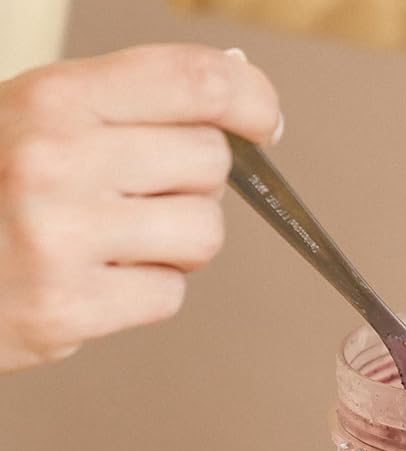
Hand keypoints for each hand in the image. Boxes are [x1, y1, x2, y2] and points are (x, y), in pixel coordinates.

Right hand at [0, 45, 281, 371]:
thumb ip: (127, 105)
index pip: (196, 81)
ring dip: (178, 244)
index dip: (251, 99)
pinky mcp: (67, 307)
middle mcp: (57, 160)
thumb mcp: (36, 118)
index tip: (263, 122)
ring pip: (203, 233)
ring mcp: (61, 237)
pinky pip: (169, 295)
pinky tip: (95, 280)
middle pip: (210, 164)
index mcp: (53, 99)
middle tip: (140, 196)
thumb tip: (240, 85)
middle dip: (194, 183)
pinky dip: (146, 292)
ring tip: (116, 241)